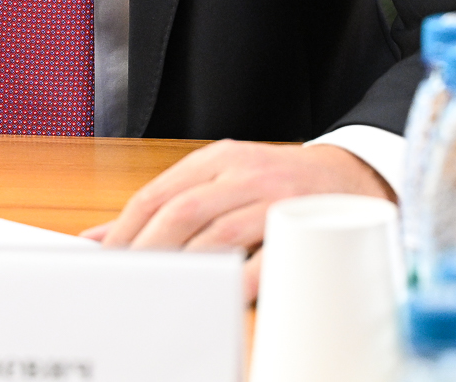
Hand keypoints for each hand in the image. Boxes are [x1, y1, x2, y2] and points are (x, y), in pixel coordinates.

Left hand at [84, 140, 393, 300]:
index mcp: (218, 159)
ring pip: (219, 233)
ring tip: (164, 292)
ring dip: (186, 267)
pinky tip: (219, 296)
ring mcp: (276, 197)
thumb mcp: (222, 180)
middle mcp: (245, 172)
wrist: (354, 178)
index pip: (159, 193)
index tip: (108, 262)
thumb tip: (100, 239)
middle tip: (130, 282)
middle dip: (149, 251)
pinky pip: (266, 256)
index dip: (126, 230)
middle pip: (182, 212)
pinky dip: (239, 279)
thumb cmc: (279, 186)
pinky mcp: (305, 225)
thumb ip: (166, 205)